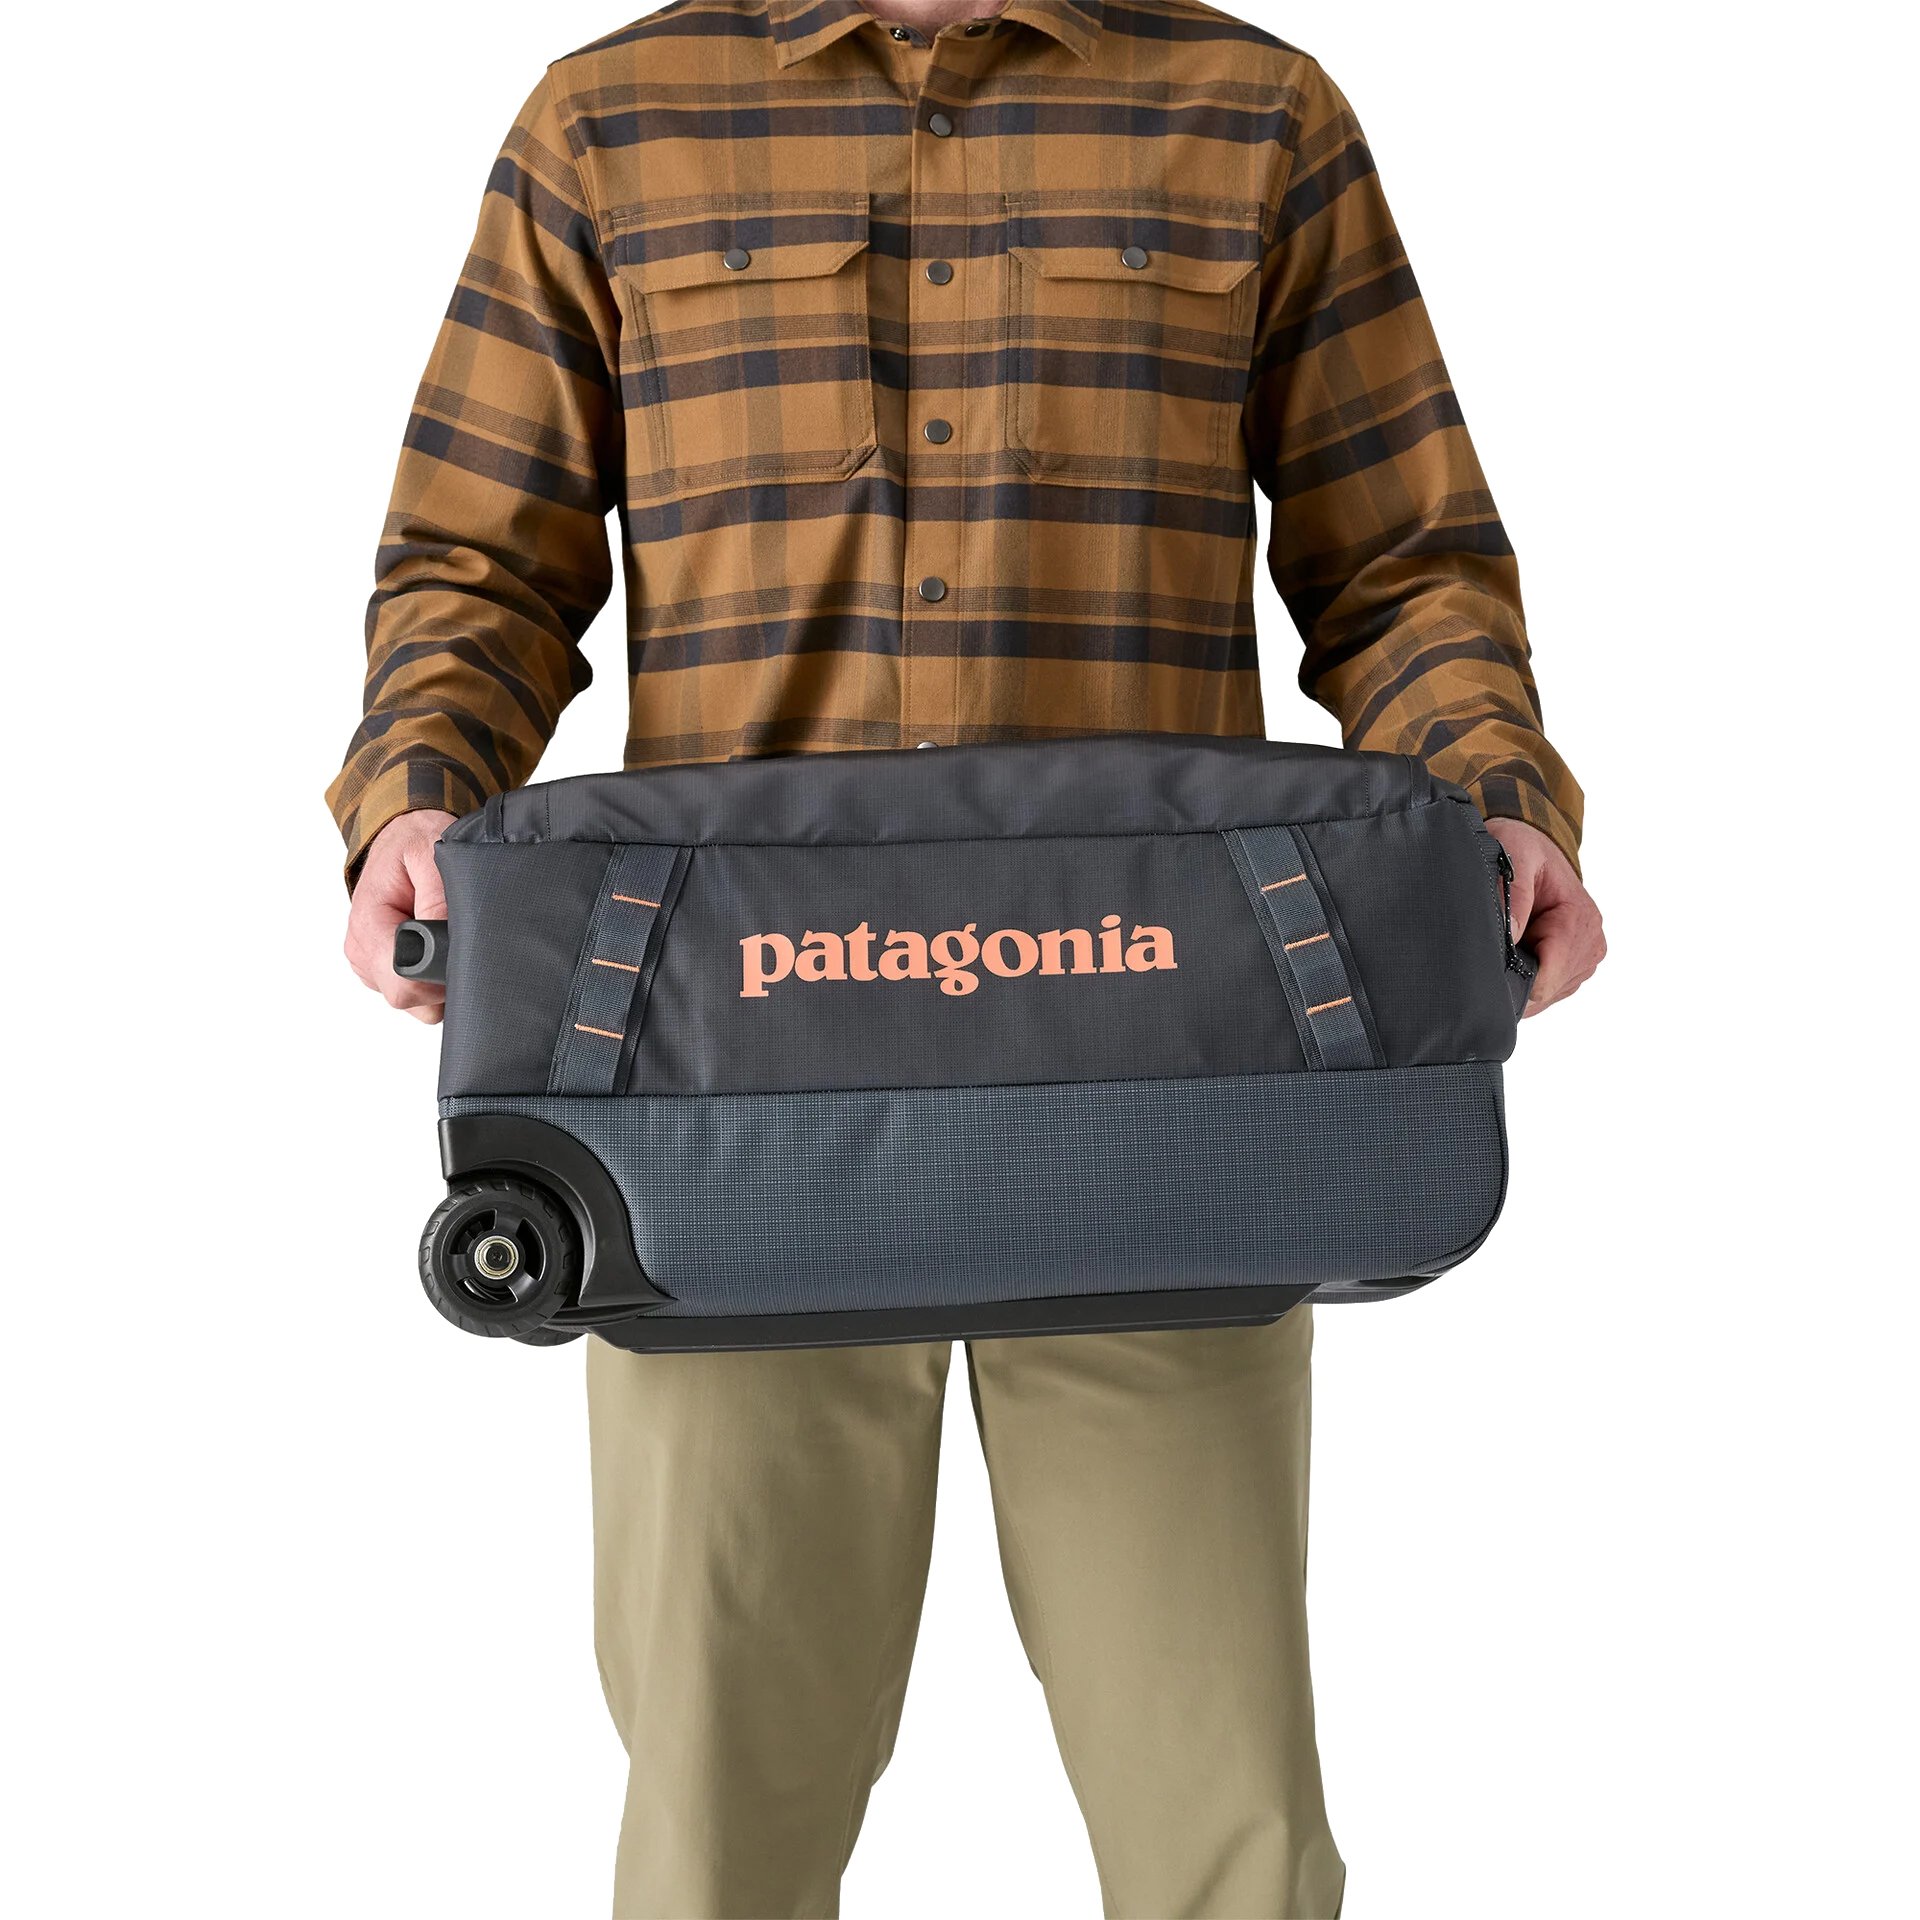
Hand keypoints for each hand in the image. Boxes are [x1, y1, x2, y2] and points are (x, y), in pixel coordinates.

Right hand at [344, 809, 458, 1023]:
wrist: (403, 833)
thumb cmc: (415, 840)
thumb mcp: (433, 856)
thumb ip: (439, 901)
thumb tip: (447, 943)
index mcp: (368, 924)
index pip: (402, 985)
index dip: (438, 979)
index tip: (457, 952)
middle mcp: (361, 948)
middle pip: (409, 998)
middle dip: (440, 979)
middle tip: (455, 938)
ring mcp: (368, 961)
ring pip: (413, 1000)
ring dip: (437, 977)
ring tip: (444, 934)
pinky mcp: (380, 966)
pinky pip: (412, 990)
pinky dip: (431, 974)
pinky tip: (435, 943)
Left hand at [1485, 819, 1605, 1016]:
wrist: (1533, 845)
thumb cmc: (1523, 848)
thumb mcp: (1514, 856)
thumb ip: (1514, 894)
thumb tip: (1512, 934)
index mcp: (1579, 918)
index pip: (1550, 974)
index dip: (1516, 974)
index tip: (1494, 958)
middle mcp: (1590, 941)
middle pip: (1546, 989)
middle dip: (1516, 974)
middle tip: (1498, 943)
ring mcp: (1584, 956)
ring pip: (1545, 995)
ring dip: (1520, 976)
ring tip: (1510, 942)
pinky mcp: (1575, 965)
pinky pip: (1547, 990)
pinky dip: (1526, 978)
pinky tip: (1516, 953)